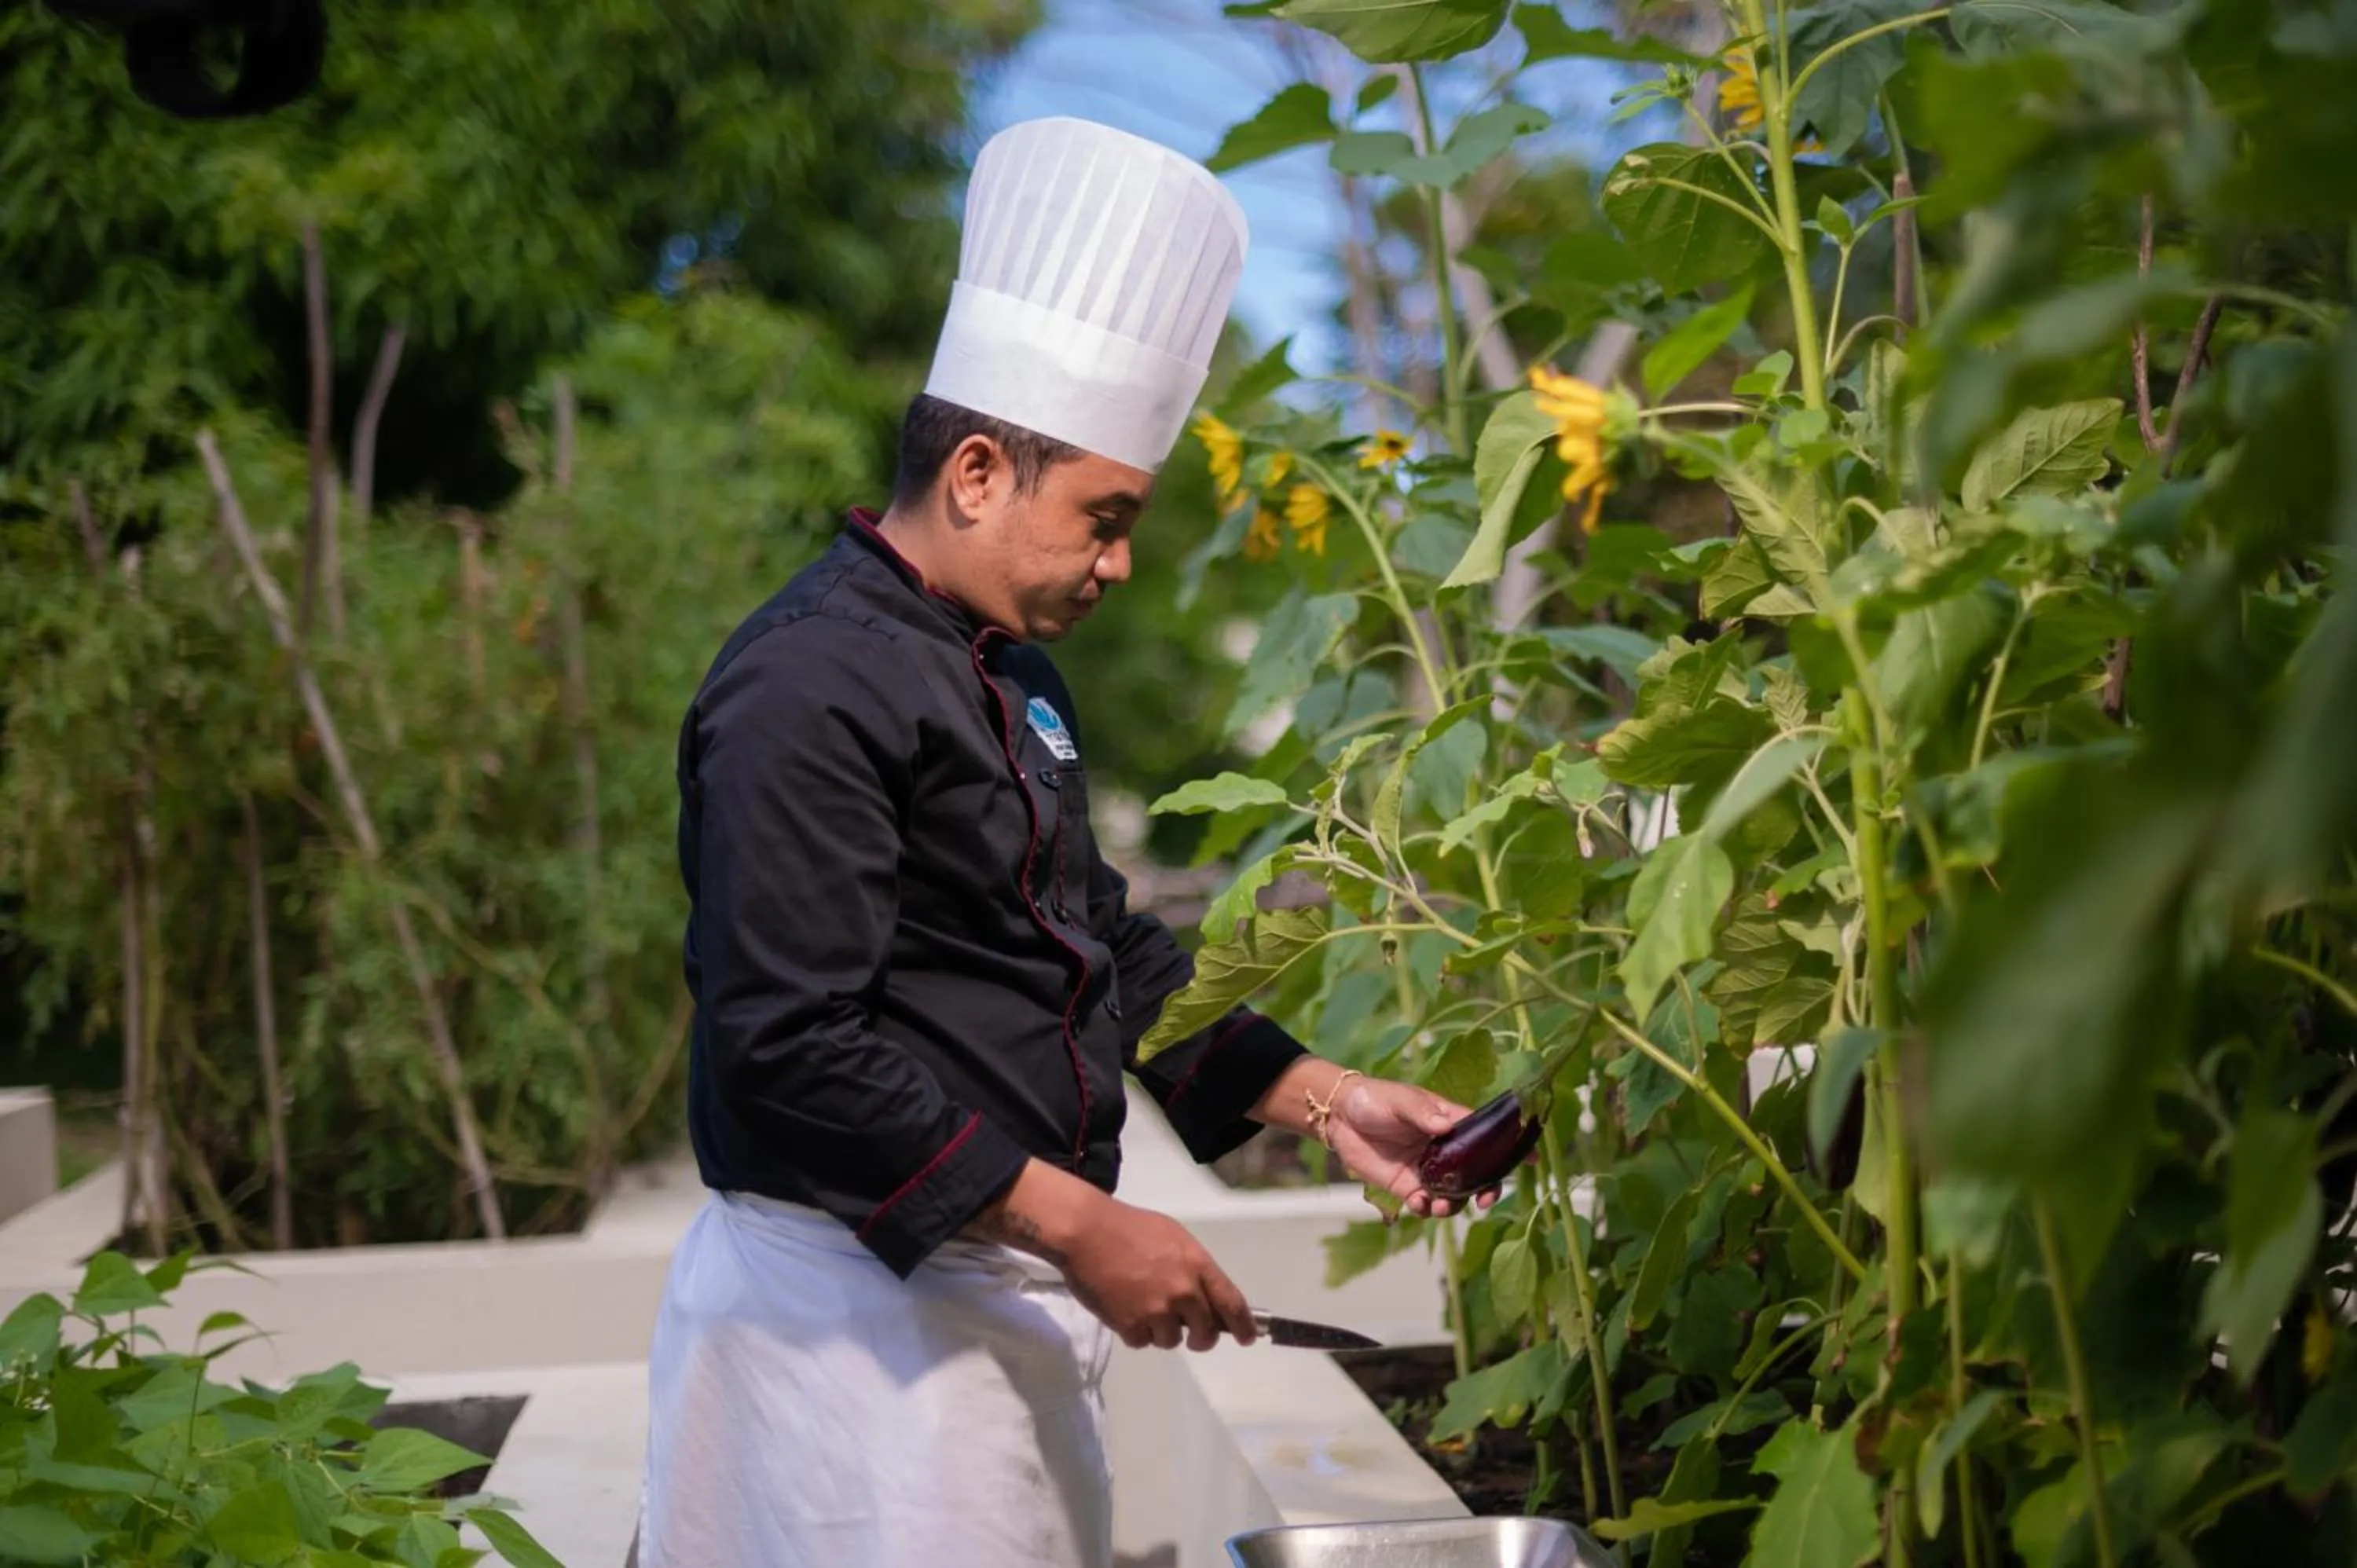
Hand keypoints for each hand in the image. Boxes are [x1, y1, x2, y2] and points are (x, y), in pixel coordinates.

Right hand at [971, 1160, 1256, 1351]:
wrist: (1086, 1232)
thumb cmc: (1130, 1227)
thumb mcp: (1173, 1237)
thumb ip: (1194, 1268)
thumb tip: (1205, 1298)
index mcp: (1197, 1265)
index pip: (1232, 1303)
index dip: (1244, 1325)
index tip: (1248, 1337)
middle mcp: (1182, 1291)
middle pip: (1206, 1333)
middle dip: (1201, 1338)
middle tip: (1192, 1335)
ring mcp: (1156, 1310)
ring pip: (1171, 1341)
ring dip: (1162, 1332)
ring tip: (1144, 1308)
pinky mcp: (1130, 1325)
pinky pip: (1142, 1342)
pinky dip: (1136, 1332)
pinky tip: (1125, 1310)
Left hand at [1323, 1075, 1503, 1220]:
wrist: (1339, 1116)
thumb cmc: (1374, 1099)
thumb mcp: (1399, 1100)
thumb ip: (1421, 1112)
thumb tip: (1444, 1125)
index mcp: (1450, 1123)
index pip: (1487, 1135)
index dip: (1510, 1148)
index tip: (1532, 1160)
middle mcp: (1444, 1150)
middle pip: (1477, 1173)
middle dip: (1486, 1189)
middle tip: (1484, 1201)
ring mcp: (1426, 1170)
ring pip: (1453, 1194)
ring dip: (1454, 1206)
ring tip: (1440, 1207)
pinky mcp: (1406, 1185)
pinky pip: (1424, 1204)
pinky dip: (1426, 1209)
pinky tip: (1418, 1204)